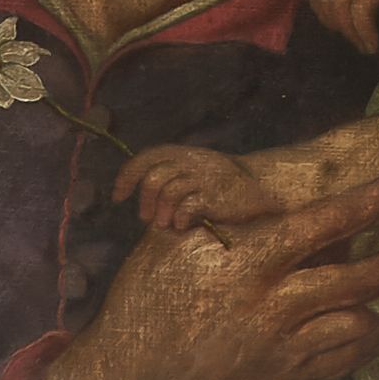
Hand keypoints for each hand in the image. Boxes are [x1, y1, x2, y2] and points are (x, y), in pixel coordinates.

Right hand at [45, 174, 378, 379]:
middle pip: (356, 279)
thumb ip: (218, 216)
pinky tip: (374, 326)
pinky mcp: (282, 379)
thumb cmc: (144, 302)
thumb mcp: (170, 243)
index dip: (372, 201)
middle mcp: (271, 305)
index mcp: (247, 262)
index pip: (323, 223)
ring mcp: (280, 347)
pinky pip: (340, 361)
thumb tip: (254, 189)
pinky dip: (364, 343)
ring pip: (357, 323)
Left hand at [113, 144, 277, 229]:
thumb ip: (170, 177)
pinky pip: (188, 207)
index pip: (144, 159)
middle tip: (146, 218)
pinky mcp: (215, 196)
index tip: (118, 196)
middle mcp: (190, 162)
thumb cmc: (221, 182)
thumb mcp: (194, 169)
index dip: (126, 177)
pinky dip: (179, 219)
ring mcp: (203, 178)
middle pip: (153, 178)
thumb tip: (142, 201)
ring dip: (160, 213)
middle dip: (144, 201)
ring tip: (165, 224)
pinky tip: (182, 226)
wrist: (261, 185)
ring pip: (168, 192)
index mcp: (181, 153)